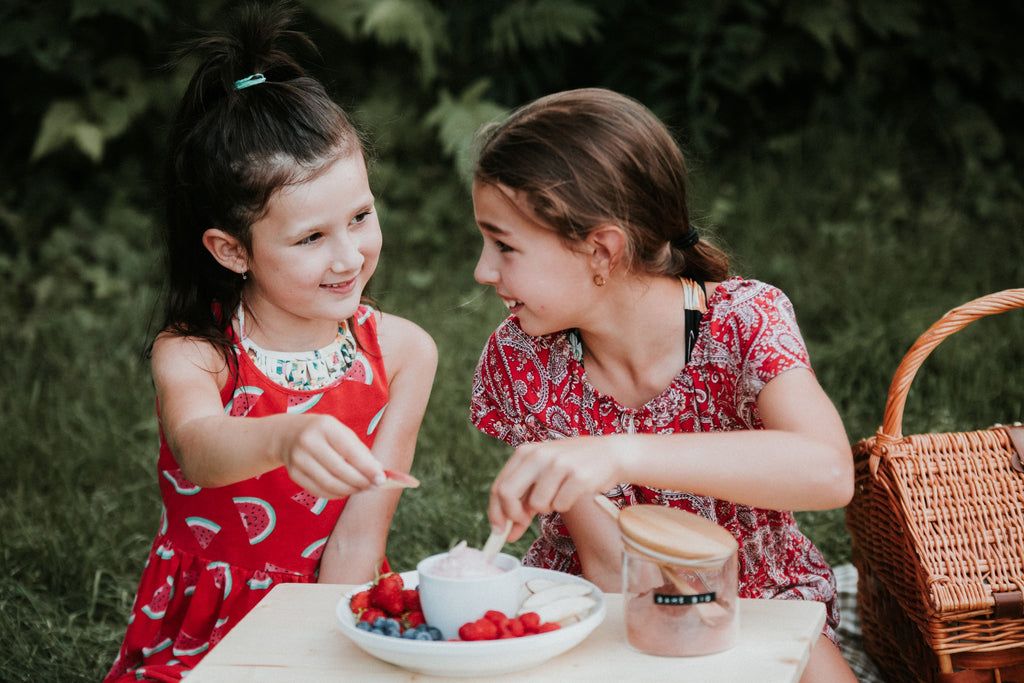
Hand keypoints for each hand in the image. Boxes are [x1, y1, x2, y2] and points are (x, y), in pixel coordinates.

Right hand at [278, 413, 385, 498]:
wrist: (288, 434)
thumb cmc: (323, 433)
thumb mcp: (341, 431)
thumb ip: (359, 450)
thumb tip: (377, 471)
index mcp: (325, 426)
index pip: (350, 451)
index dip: (367, 467)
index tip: (381, 479)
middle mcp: (308, 441)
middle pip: (339, 470)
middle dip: (360, 482)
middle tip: (374, 486)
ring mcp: (298, 459)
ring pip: (329, 483)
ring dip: (349, 490)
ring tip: (362, 489)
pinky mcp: (293, 474)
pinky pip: (319, 490)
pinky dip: (336, 494)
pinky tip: (346, 491)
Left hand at [488, 435, 624, 540]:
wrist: (610, 453)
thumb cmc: (572, 467)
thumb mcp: (542, 475)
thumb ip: (523, 499)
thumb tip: (506, 533)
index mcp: (525, 452)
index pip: (499, 486)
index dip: (496, 512)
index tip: (499, 531)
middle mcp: (539, 455)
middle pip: (508, 493)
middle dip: (513, 515)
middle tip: (523, 523)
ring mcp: (559, 464)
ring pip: (537, 504)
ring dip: (547, 508)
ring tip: (559, 495)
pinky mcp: (578, 476)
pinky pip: (560, 505)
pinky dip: (565, 505)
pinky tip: (574, 492)